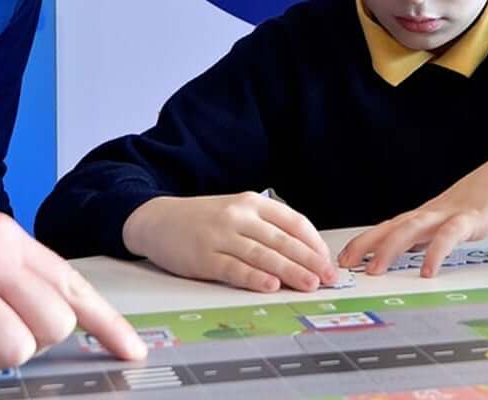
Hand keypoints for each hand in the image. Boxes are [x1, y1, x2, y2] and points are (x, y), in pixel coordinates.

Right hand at [123, 192, 336, 293]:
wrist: (158, 220)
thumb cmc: (202, 220)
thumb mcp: (236, 211)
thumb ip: (265, 227)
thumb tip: (301, 254)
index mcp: (251, 202)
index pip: (294, 221)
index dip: (314, 243)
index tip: (328, 260)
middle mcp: (238, 215)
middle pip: (283, 240)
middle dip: (310, 260)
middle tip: (329, 277)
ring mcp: (220, 236)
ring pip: (263, 255)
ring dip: (290, 271)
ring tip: (309, 284)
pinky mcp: (204, 257)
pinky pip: (235, 269)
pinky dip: (255, 278)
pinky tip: (271, 286)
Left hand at [336, 149, 487, 277]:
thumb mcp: (461, 219)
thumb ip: (440, 234)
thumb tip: (419, 253)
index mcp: (432, 213)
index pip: (392, 225)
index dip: (367, 241)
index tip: (345, 257)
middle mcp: (436, 211)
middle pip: (394, 226)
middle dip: (367, 245)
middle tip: (346, 265)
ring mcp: (454, 211)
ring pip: (413, 228)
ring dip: (390, 248)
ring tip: (375, 270)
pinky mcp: (475, 217)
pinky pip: (450, 235)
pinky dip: (436, 252)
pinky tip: (427, 270)